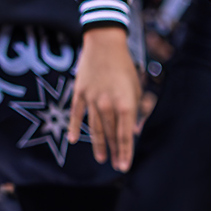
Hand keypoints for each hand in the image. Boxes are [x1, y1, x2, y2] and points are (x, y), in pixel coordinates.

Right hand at [68, 27, 144, 171]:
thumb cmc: (125, 67)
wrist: (104, 44)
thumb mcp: (136, 89)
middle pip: (111, 134)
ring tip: (101, 158)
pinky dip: (75, 127)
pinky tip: (74, 140)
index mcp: (125, 104)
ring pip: (95, 128)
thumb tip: (133, 132)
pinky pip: (76, 114)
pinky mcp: (79, 93)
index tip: (124, 165)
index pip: (125, 135)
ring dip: (99, 145)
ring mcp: (92, 99)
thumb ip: (134, 111)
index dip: (125, 152)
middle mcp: (108, 104)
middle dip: (115, 151)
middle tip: (116, 165)